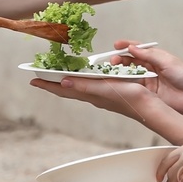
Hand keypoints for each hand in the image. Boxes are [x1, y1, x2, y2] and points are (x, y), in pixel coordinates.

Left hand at [28, 74, 179, 127]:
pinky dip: (82, 78)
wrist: (150, 108)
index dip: (47, 84)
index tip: (32, 79)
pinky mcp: (111, 90)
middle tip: (40, 74)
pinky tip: (84, 75)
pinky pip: (90, 83)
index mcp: (90, 94)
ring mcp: (102, 94)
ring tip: (57, 73)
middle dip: (53, 81)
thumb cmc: (131, 98)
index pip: (63, 89)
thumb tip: (63, 83)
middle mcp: (93, 95)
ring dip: (66, 79)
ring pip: (78, 86)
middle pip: (67, 88)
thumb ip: (85, 86)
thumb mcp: (106, 89)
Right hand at [108, 40, 182, 120]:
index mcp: (157, 58)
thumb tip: (132, 48)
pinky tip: (118, 82)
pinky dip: (125, 84)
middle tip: (113, 61)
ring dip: (120, 72)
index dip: (127, 46)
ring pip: (130, 74)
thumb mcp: (168, 62)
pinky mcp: (147, 94)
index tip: (116, 45)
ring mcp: (148, 81)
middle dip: (120, 59)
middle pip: (131, 62)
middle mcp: (151, 69)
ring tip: (113, 70)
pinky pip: (133, 87)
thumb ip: (149, 55)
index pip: (139, 49)